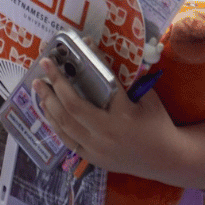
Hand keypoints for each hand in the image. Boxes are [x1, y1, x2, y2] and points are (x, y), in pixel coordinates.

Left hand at [34, 57, 178, 178]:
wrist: (166, 160)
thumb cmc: (157, 124)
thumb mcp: (149, 99)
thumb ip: (128, 82)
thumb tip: (102, 58)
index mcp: (125, 114)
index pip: (103, 82)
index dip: (91, 61)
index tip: (80, 44)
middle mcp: (107, 132)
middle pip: (73, 106)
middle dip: (55, 83)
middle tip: (44, 64)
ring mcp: (96, 148)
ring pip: (64, 123)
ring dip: (47, 102)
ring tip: (38, 84)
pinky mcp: (90, 158)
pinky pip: (66, 138)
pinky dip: (53, 121)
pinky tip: (46, 108)